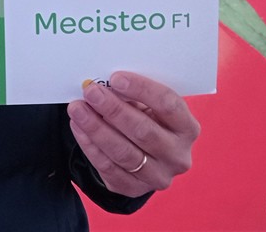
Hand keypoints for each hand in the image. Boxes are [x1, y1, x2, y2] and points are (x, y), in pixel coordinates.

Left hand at [67, 71, 199, 196]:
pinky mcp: (135, 188)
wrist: (145, 156)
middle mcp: (178, 155)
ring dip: (96, 128)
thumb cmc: (147, 121)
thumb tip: (105, 83)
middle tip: (90, 92)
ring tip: (78, 109)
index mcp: (187, 128)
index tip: (116, 78)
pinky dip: (90, 146)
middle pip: (144, 131)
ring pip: (124, 152)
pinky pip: (108, 167)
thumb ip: (134, 96)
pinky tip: (79, 128)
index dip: (142, 90)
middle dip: (113, 109)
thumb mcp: (150, 107)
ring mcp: (158, 176)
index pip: (168, 105)